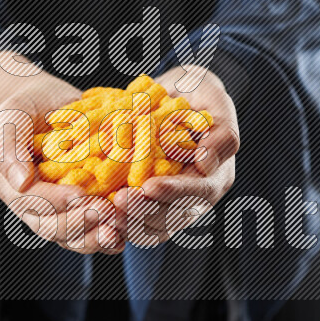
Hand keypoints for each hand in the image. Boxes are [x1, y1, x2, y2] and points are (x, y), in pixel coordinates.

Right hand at [0, 69, 124, 254]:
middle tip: (106, 211)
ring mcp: (58, 211)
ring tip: (116, 230)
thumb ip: (9, 145)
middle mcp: (33, 205)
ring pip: (71, 237)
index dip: (55, 201)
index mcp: (12, 186)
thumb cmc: (29, 107)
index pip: (31, 201)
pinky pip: (90, 232)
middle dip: (79, 223)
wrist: (51, 104)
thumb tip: (20, 181)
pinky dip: (106, 236)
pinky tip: (124, 234)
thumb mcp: (13, 115)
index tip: (80, 194)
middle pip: (51, 227)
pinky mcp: (80, 210)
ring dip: (94, 237)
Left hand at [112, 67, 239, 244]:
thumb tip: (205, 163)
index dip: (174, 192)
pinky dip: (117, 221)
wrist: (175, 94)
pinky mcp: (149, 205)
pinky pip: (134, 224)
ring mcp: (171, 205)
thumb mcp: (215, 100)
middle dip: (145, 211)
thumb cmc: (198, 93)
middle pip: (173, 216)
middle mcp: (196, 197)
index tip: (149, 187)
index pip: (198, 191)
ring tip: (105, 211)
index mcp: (216, 176)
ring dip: (128, 222)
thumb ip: (221, 132)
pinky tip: (98, 211)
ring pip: (152, 228)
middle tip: (118, 201)